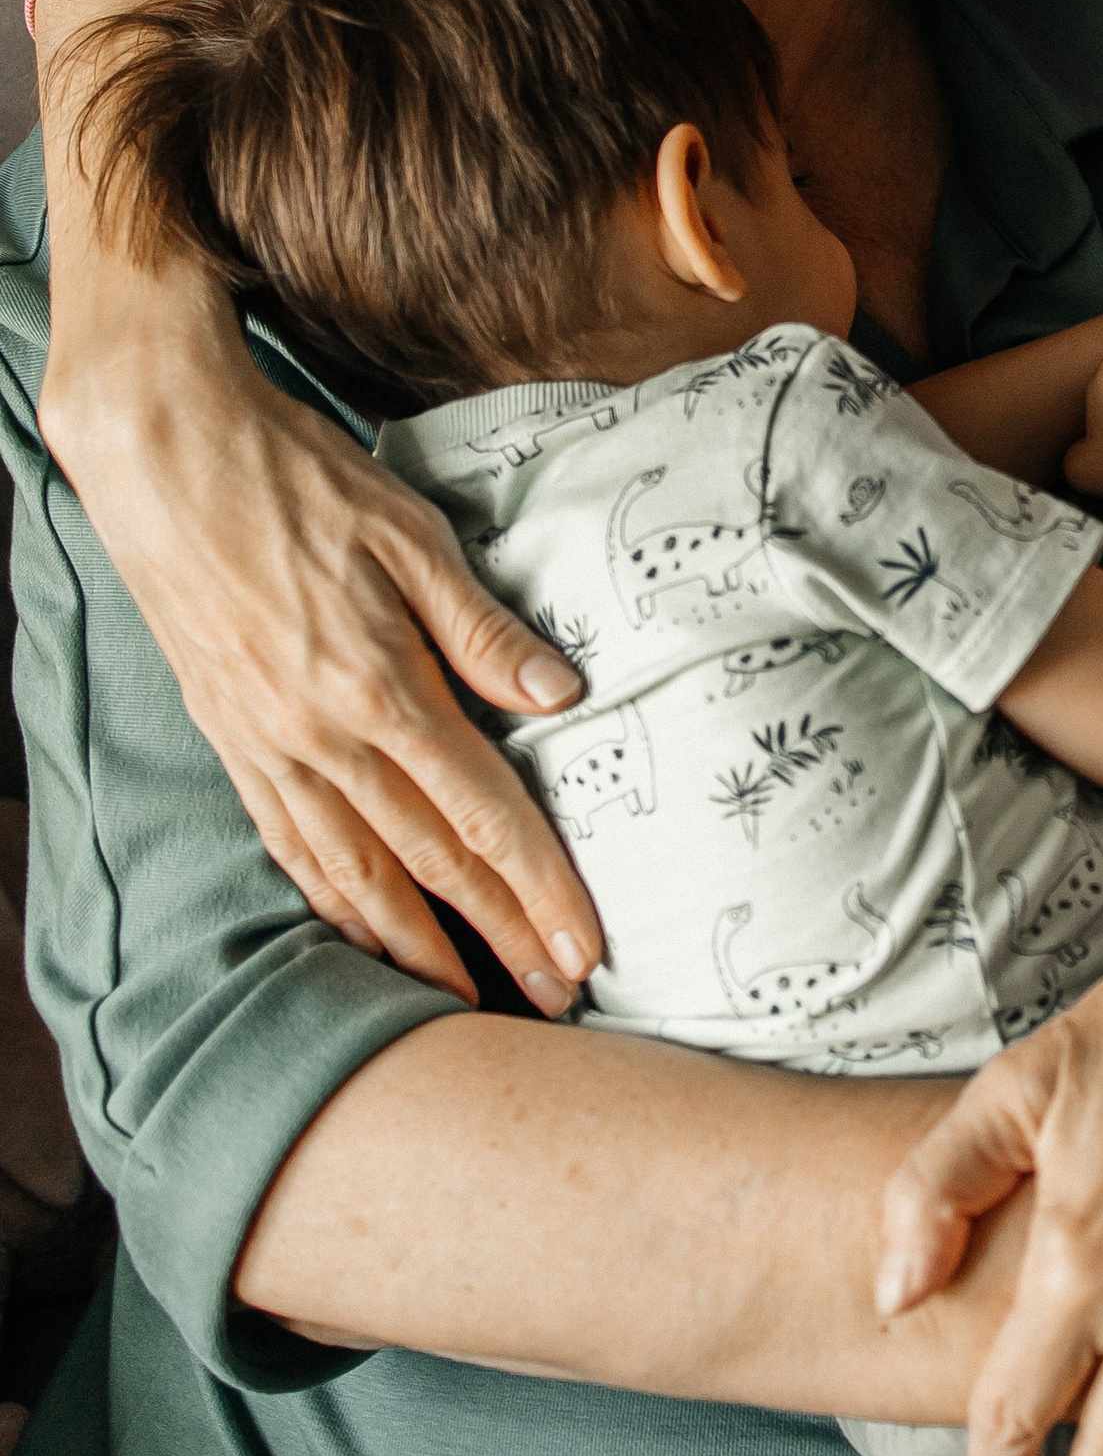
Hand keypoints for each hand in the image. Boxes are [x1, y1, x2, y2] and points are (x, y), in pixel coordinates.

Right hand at [39, 299, 599, 1010]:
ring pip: (354, 874)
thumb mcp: (411, 535)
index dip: (540, 890)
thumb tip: (561, 698)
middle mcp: (322, 738)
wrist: (164, 455)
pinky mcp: (230, 740)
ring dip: (415, 946)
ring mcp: (268, 747)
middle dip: (499, 939)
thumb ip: (483, 630)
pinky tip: (362, 932)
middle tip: (556, 998)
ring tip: (466, 1000)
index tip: (585, 947)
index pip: (482, 816)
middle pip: (430, 865)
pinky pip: (289, 844)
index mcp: (380, 689)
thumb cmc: (298, 477)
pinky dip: (331, 902)